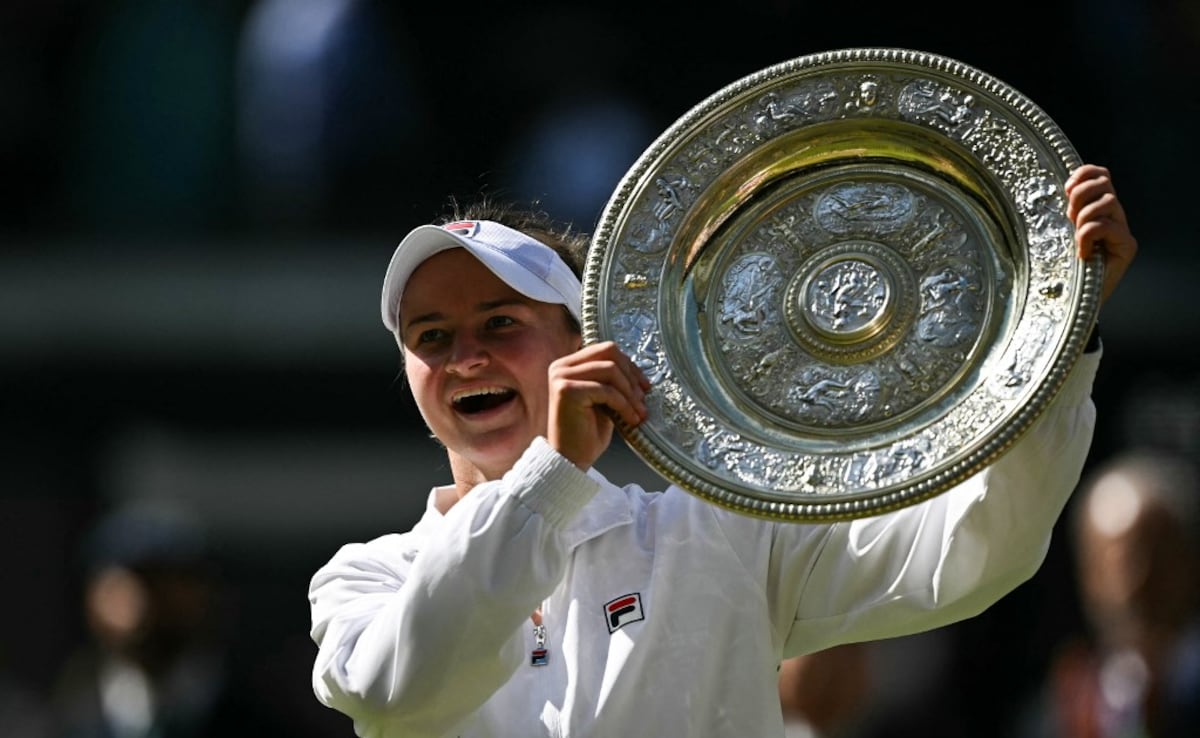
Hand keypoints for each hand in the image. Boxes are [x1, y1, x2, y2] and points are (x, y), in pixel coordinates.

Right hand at [547, 341, 649, 470]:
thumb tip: (639, 372)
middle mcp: (561, 366)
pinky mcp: (566, 390)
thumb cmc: (587, 432)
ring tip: (640, 412)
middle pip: (609, 352)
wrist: (570, 460)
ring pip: (610, 370)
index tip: (645, 386)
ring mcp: (561, 377)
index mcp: (568, 365)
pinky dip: (624, 404)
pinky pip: (607, 390)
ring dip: (630, 393)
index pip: (606, 350)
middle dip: (631, 376)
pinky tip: (631, 420)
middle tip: (644, 399)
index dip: (629, 366)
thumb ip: (612, 381)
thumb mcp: (603, 400)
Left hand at [1065, 164, 1137, 305]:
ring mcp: (1122, 230)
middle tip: (1069, 217)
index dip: (1084, 174)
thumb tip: (1061, 187)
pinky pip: (1106, 226)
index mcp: (1097, 208)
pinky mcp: (1127, 246)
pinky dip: (1088, 236)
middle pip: (1105, 183)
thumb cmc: (1063, 267)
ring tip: (1076, 236)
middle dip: (1081, 194)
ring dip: (1083, 216)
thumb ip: (1065, 210)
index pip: (1100, 175)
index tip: (1066, 188)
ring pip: (1108, 201)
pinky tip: (1082, 253)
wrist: (1075, 299)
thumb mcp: (1059, 231)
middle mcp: (1114, 215)